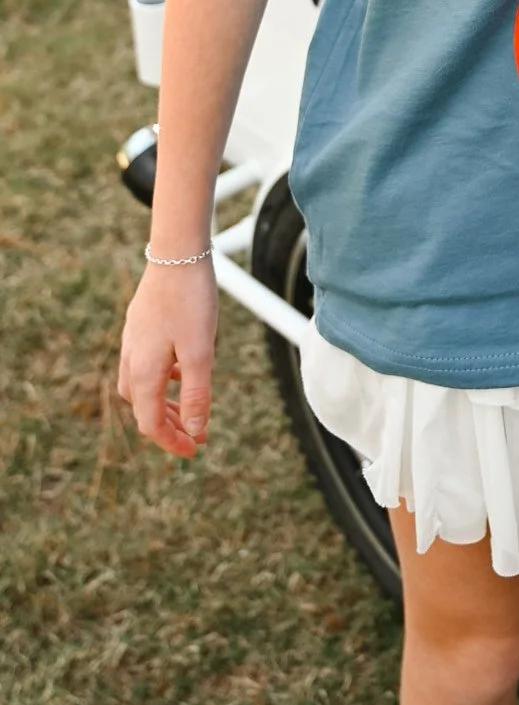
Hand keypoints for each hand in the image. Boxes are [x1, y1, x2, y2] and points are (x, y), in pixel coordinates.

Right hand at [118, 261, 218, 457]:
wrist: (177, 254)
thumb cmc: (190, 301)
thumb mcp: (200, 352)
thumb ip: (198, 393)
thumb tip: (195, 430)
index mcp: (143, 373)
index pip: (151, 424)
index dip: (173, 442)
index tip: (196, 450)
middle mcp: (132, 360)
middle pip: (143, 409)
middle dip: (169, 427)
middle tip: (197, 435)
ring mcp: (133, 342)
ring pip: (141, 387)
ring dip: (164, 404)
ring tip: (191, 408)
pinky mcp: (140, 326)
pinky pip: (145, 365)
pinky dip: (162, 379)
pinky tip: (181, 370)